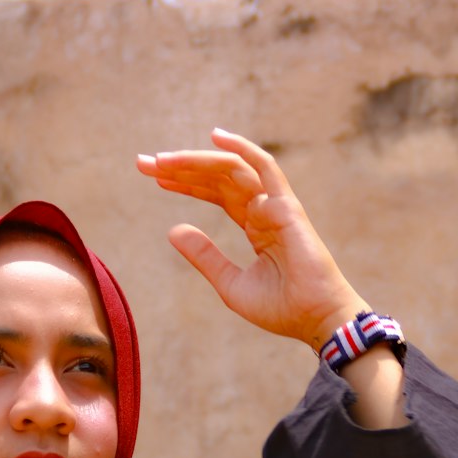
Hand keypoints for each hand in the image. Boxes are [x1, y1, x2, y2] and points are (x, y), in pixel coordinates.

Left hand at [136, 128, 367, 348]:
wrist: (315, 320)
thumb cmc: (281, 308)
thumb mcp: (230, 284)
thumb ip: (205, 256)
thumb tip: (172, 229)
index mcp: (255, 226)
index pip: (216, 193)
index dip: (185, 182)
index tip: (153, 176)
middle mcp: (264, 209)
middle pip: (218, 177)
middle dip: (181, 167)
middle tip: (143, 162)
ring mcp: (276, 205)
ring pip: (232, 170)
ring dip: (196, 161)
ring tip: (161, 159)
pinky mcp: (286, 207)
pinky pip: (264, 168)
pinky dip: (242, 149)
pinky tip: (216, 137)